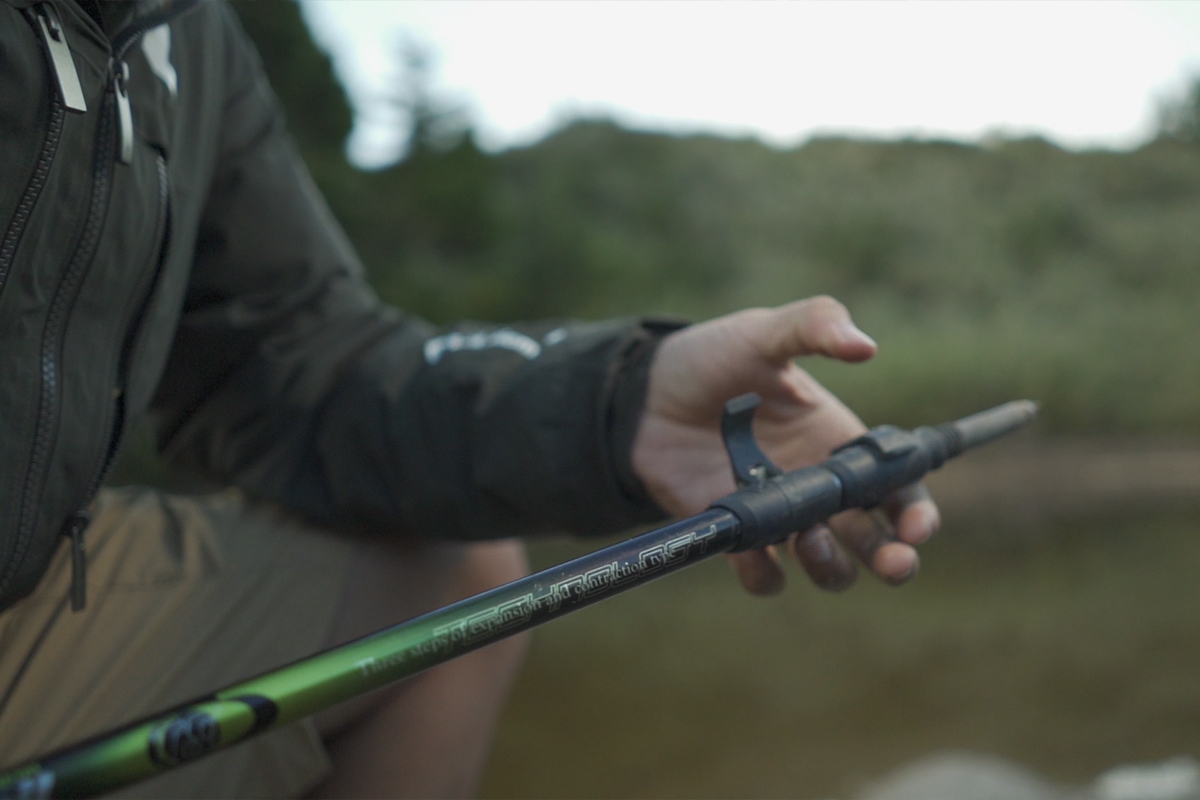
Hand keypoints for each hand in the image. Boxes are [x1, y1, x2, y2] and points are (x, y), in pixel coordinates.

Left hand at [631, 297, 939, 594]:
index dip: (918, 512)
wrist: (644, 394)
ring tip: (810, 540)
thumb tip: (866, 346)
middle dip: (893, 559)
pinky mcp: (737, 533)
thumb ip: (815, 325)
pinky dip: (763, 574)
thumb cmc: (712, 358)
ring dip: (831, 567)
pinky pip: (763, 575)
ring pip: (828, 567)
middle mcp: (818, 486)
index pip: (899, 488)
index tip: (917, 527)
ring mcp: (778, 515)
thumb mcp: (765, 332)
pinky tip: (751, 549)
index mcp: (839, 441)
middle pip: (876, 541)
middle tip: (892, 563)